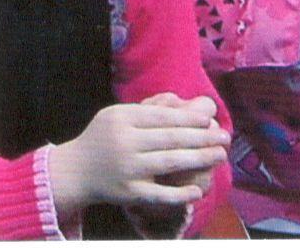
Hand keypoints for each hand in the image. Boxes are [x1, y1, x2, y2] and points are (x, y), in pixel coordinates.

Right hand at [42, 93, 227, 213]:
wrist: (75, 170)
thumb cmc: (103, 137)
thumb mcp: (118, 114)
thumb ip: (149, 108)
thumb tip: (186, 104)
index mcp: (121, 118)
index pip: (162, 116)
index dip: (189, 118)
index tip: (210, 120)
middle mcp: (124, 142)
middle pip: (170, 138)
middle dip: (202, 137)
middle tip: (225, 137)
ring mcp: (127, 169)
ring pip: (169, 163)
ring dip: (199, 159)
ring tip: (220, 155)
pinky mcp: (128, 193)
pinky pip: (159, 194)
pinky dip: (180, 194)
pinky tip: (198, 191)